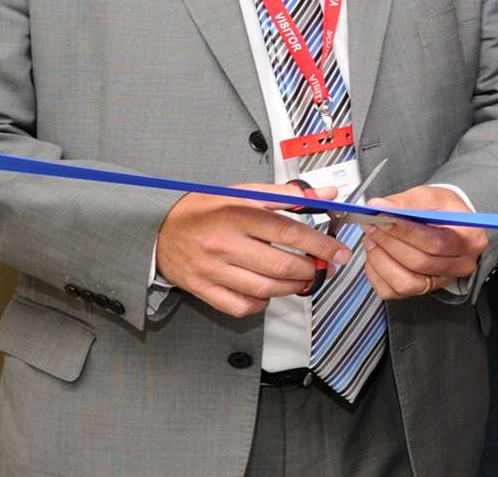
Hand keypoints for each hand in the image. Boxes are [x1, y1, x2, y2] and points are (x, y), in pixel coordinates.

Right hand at [156, 183, 353, 317]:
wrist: (158, 227)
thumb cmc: (204, 208)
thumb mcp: (244, 191)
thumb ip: (286, 194)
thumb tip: (324, 195)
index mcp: (238, 213)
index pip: (289, 232)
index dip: (320, 244)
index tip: (338, 251)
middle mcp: (225, 242)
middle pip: (280, 266)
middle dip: (311, 270)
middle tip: (321, 268)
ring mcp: (213, 269)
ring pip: (264, 289)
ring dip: (292, 288)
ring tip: (303, 280)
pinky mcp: (203, 288)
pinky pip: (240, 306)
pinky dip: (261, 304)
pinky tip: (269, 293)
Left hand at [359, 185, 489, 298]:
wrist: (448, 223)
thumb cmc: (442, 209)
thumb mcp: (430, 196)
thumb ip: (405, 202)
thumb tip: (377, 207)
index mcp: (470, 238)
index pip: (435, 243)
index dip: (404, 232)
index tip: (381, 218)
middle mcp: (462, 265)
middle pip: (420, 263)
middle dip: (389, 243)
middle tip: (371, 226)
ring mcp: (443, 281)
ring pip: (407, 283)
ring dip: (382, 261)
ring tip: (371, 240)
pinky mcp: (423, 291)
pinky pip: (394, 292)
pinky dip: (378, 274)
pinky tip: (375, 255)